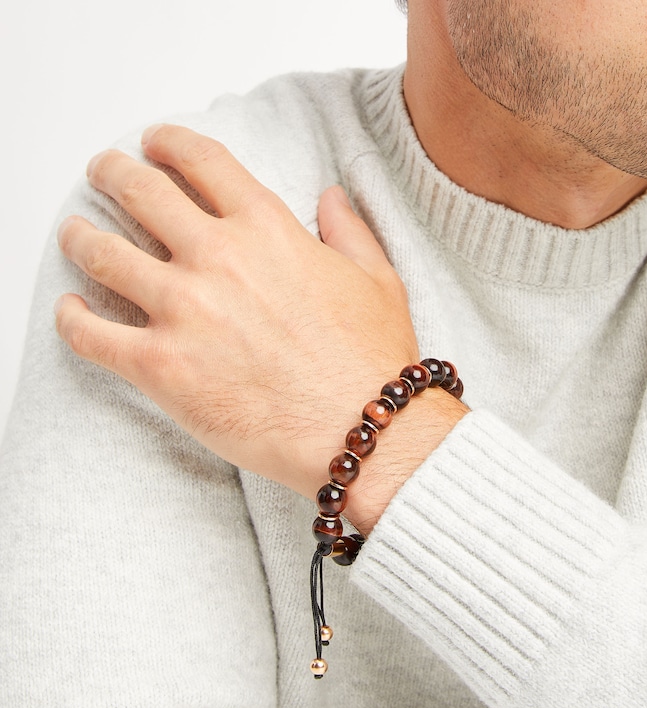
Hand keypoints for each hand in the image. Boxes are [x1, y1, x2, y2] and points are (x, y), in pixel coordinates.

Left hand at [55, 125, 465, 524]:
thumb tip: (331, 196)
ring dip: (80, 237)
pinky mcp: (160, 367)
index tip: (155, 143)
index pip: (201, 161)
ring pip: (101, 253)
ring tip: (76, 235)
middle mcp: (217, 257)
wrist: (362, 429)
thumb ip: (349, 229)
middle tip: (103, 173)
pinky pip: (89, 333)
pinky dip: (71, 318)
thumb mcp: (377, 279)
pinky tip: (72, 311)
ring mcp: (183, 310)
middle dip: (112, 172)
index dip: (169, 142)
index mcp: (268, 228)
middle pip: (138, 191)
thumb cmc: (372, 360)